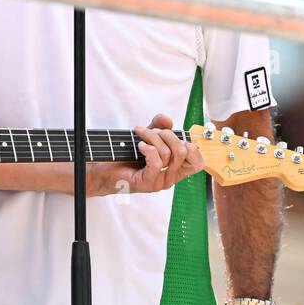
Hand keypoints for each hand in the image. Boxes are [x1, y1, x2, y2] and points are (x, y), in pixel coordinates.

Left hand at [90, 114, 204, 195]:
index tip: (175, 135)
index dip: (192, 146)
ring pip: (168, 154)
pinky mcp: (147, 184)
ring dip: (153, 138)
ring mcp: (160, 182)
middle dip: (169, 135)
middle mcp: (171, 177)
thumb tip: (168, 121)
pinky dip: (148, 149)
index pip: (199, 162)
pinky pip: (157, 163)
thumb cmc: (127, 155)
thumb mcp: (148, 135)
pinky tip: (139, 146)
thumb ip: (159, 126)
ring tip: (140, 134)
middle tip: (154, 131)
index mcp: (175, 168)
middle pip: (185, 152)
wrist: (105, 169)